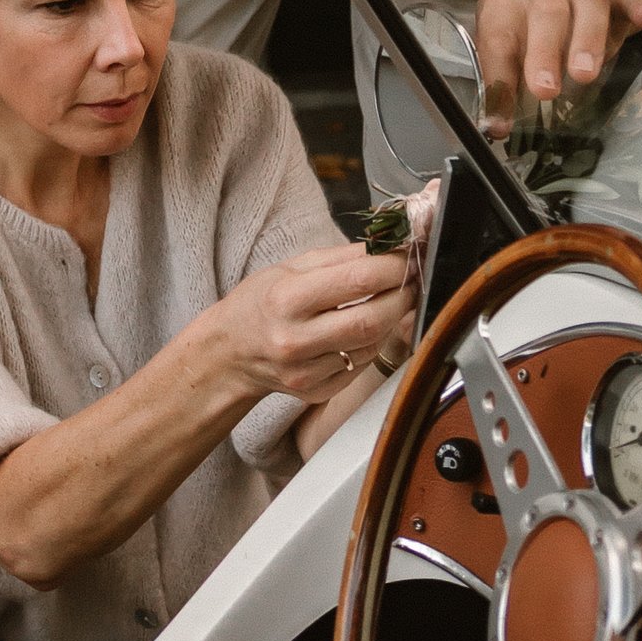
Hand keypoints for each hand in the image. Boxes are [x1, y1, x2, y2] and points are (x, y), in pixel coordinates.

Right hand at [216, 242, 414, 399]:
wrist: (230, 352)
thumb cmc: (260, 302)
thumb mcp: (290, 267)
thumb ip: (341, 258)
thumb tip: (388, 248)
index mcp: (287, 299)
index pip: (357, 280)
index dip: (393, 267)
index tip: (409, 256)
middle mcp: (296, 340)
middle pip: (371, 320)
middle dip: (401, 297)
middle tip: (411, 281)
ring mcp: (307, 372)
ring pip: (371, 345)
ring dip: (389, 321)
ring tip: (388, 301)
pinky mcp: (317, 392)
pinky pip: (360, 366)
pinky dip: (371, 345)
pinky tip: (364, 330)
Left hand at [475, 0, 641, 131]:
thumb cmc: (527, 27)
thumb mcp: (507, 52)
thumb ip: (503, 87)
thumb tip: (496, 127)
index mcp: (505, 3)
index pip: (498, 40)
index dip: (500, 80)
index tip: (502, 122)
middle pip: (545, 10)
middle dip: (545, 51)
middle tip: (546, 91)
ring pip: (587, 0)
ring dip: (588, 37)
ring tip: (585, 74)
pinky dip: (636, 4)